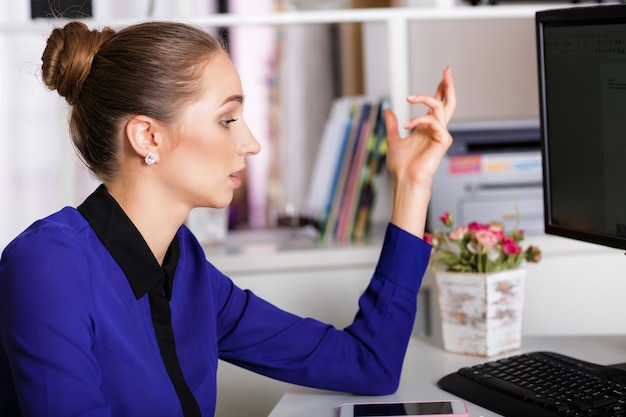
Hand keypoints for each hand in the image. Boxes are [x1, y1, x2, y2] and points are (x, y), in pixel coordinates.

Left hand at [384, 67, 455, 236]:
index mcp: (426, 128)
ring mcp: (441, 134)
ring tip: (409, 98)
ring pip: (440, 107)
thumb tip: (387, 111)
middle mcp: (436, 129)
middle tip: (447, 70)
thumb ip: (392, 125)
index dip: (440, 90)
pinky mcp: (443, 140)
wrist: (404, 179)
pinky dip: (418, 120)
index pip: (437, 104)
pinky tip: (407, 126)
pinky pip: (433, 121)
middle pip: (448, 102)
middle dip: (448, 85)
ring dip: (424, 98)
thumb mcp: (392, 140)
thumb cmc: (401, 166)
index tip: (442, 75)